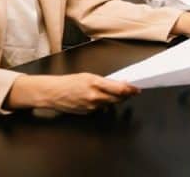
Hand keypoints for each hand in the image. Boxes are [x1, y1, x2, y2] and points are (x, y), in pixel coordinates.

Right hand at [5, 73, 138, 113]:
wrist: (53, 93)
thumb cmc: (69, 82)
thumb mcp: (88, 76)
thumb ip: (105, 81)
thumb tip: (121, 84)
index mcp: (95, 83)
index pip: (120, 89)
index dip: (131, 90)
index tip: (137, 89)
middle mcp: (94, 96)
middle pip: (118, 99)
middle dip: (127, 95)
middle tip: (133, 92)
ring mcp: (91, 106)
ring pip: (111, 104)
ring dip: (116, 100)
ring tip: (118, 94)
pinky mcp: (88, 113)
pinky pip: (101, 109)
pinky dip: (105, 104)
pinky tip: (102, 99)